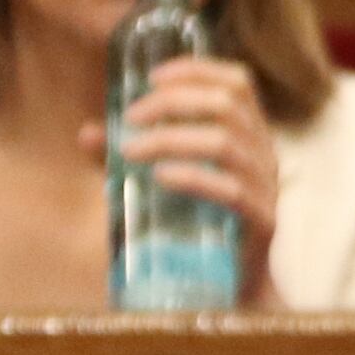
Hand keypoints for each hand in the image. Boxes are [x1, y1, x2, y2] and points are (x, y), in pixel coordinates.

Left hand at [97, 55, 280, 299]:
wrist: (232, 284)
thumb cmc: (198, 223)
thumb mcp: (166, 180)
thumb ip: (131, 156)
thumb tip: (88, 134)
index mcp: (250, 134)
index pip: (237, 83)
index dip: (197, 70)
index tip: (152, 77)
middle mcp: (264, 153)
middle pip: (227, 106)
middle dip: (173, 103)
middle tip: (132, 118)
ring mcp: (266, 187)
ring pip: (225, 144)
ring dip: (171, 139)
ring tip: (131, 150)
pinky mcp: (261, 220)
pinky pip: (230, 190)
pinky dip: (191, 177)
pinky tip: (159, 177)